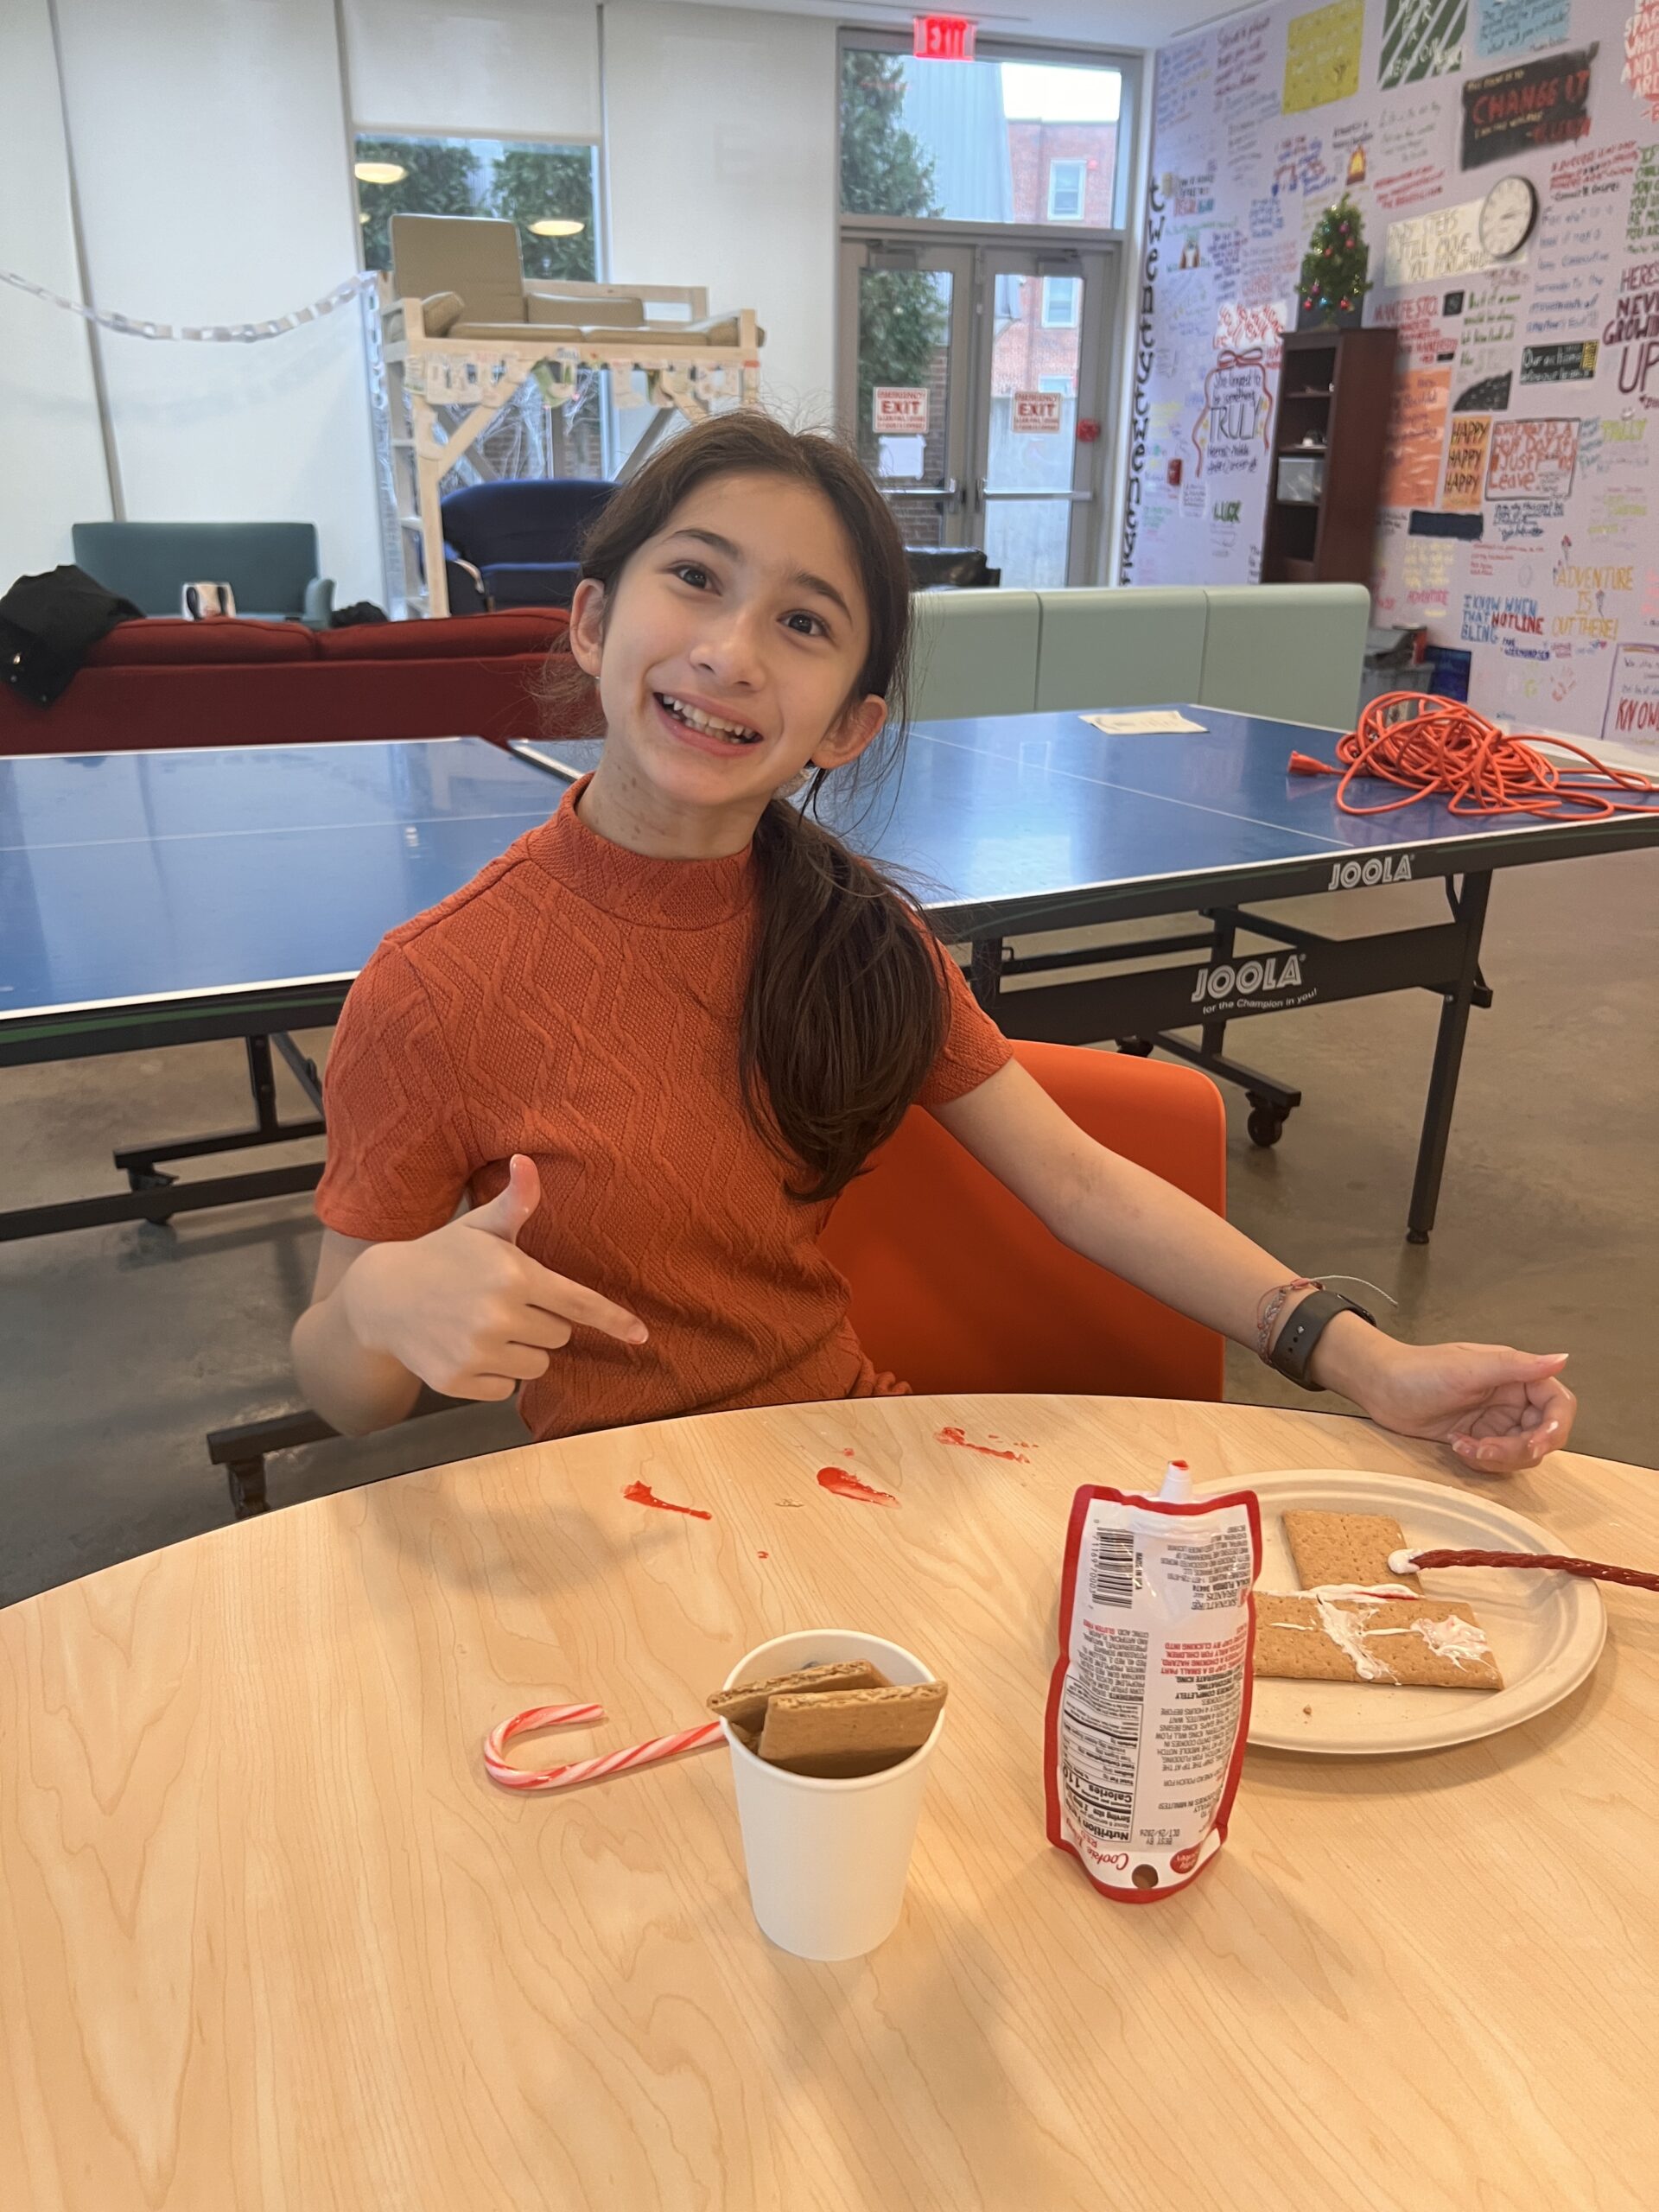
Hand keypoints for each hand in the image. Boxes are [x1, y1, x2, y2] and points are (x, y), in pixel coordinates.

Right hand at [341, 1154, 645, 1401]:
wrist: (382, 1296)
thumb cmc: (444, 1255)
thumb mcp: (480, 1228)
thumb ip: (515, 1204)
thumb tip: (527, 1161)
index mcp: (513, 1275)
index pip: (578, 1303)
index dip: (613, 1320)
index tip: (641, 1335)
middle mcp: (498, 1316)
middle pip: (560, 1335)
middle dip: (542, 1321)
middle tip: (507, 1303)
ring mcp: (476, 1351)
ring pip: (537, 1365)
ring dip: (523, 1350)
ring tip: (487, 1326)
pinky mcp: (457, 1381)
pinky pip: (506, 1389)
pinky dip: (495, 1374)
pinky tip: (468, 1348)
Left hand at [1313, 1316, 1575, 1472]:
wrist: (1381, 1387)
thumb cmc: (1420, 1370)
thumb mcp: (1469, 1368)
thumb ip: (1517, 1366)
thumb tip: (1562, 1359)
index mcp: (1517, 1375)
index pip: (1558, 1405)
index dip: (1555, 1428)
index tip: (1537, 1445)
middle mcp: (1513, 1399)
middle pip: (1542, 1436)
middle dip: (1516, 1449)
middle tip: (1485, 1449)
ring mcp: (1496, 1421)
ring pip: (1520, 1454)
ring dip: (1496, 1457)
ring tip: (1463, 1444)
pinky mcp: (1480, 1439)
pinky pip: (1496, 1461)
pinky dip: (1479, 1460)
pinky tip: (1455, 1444)